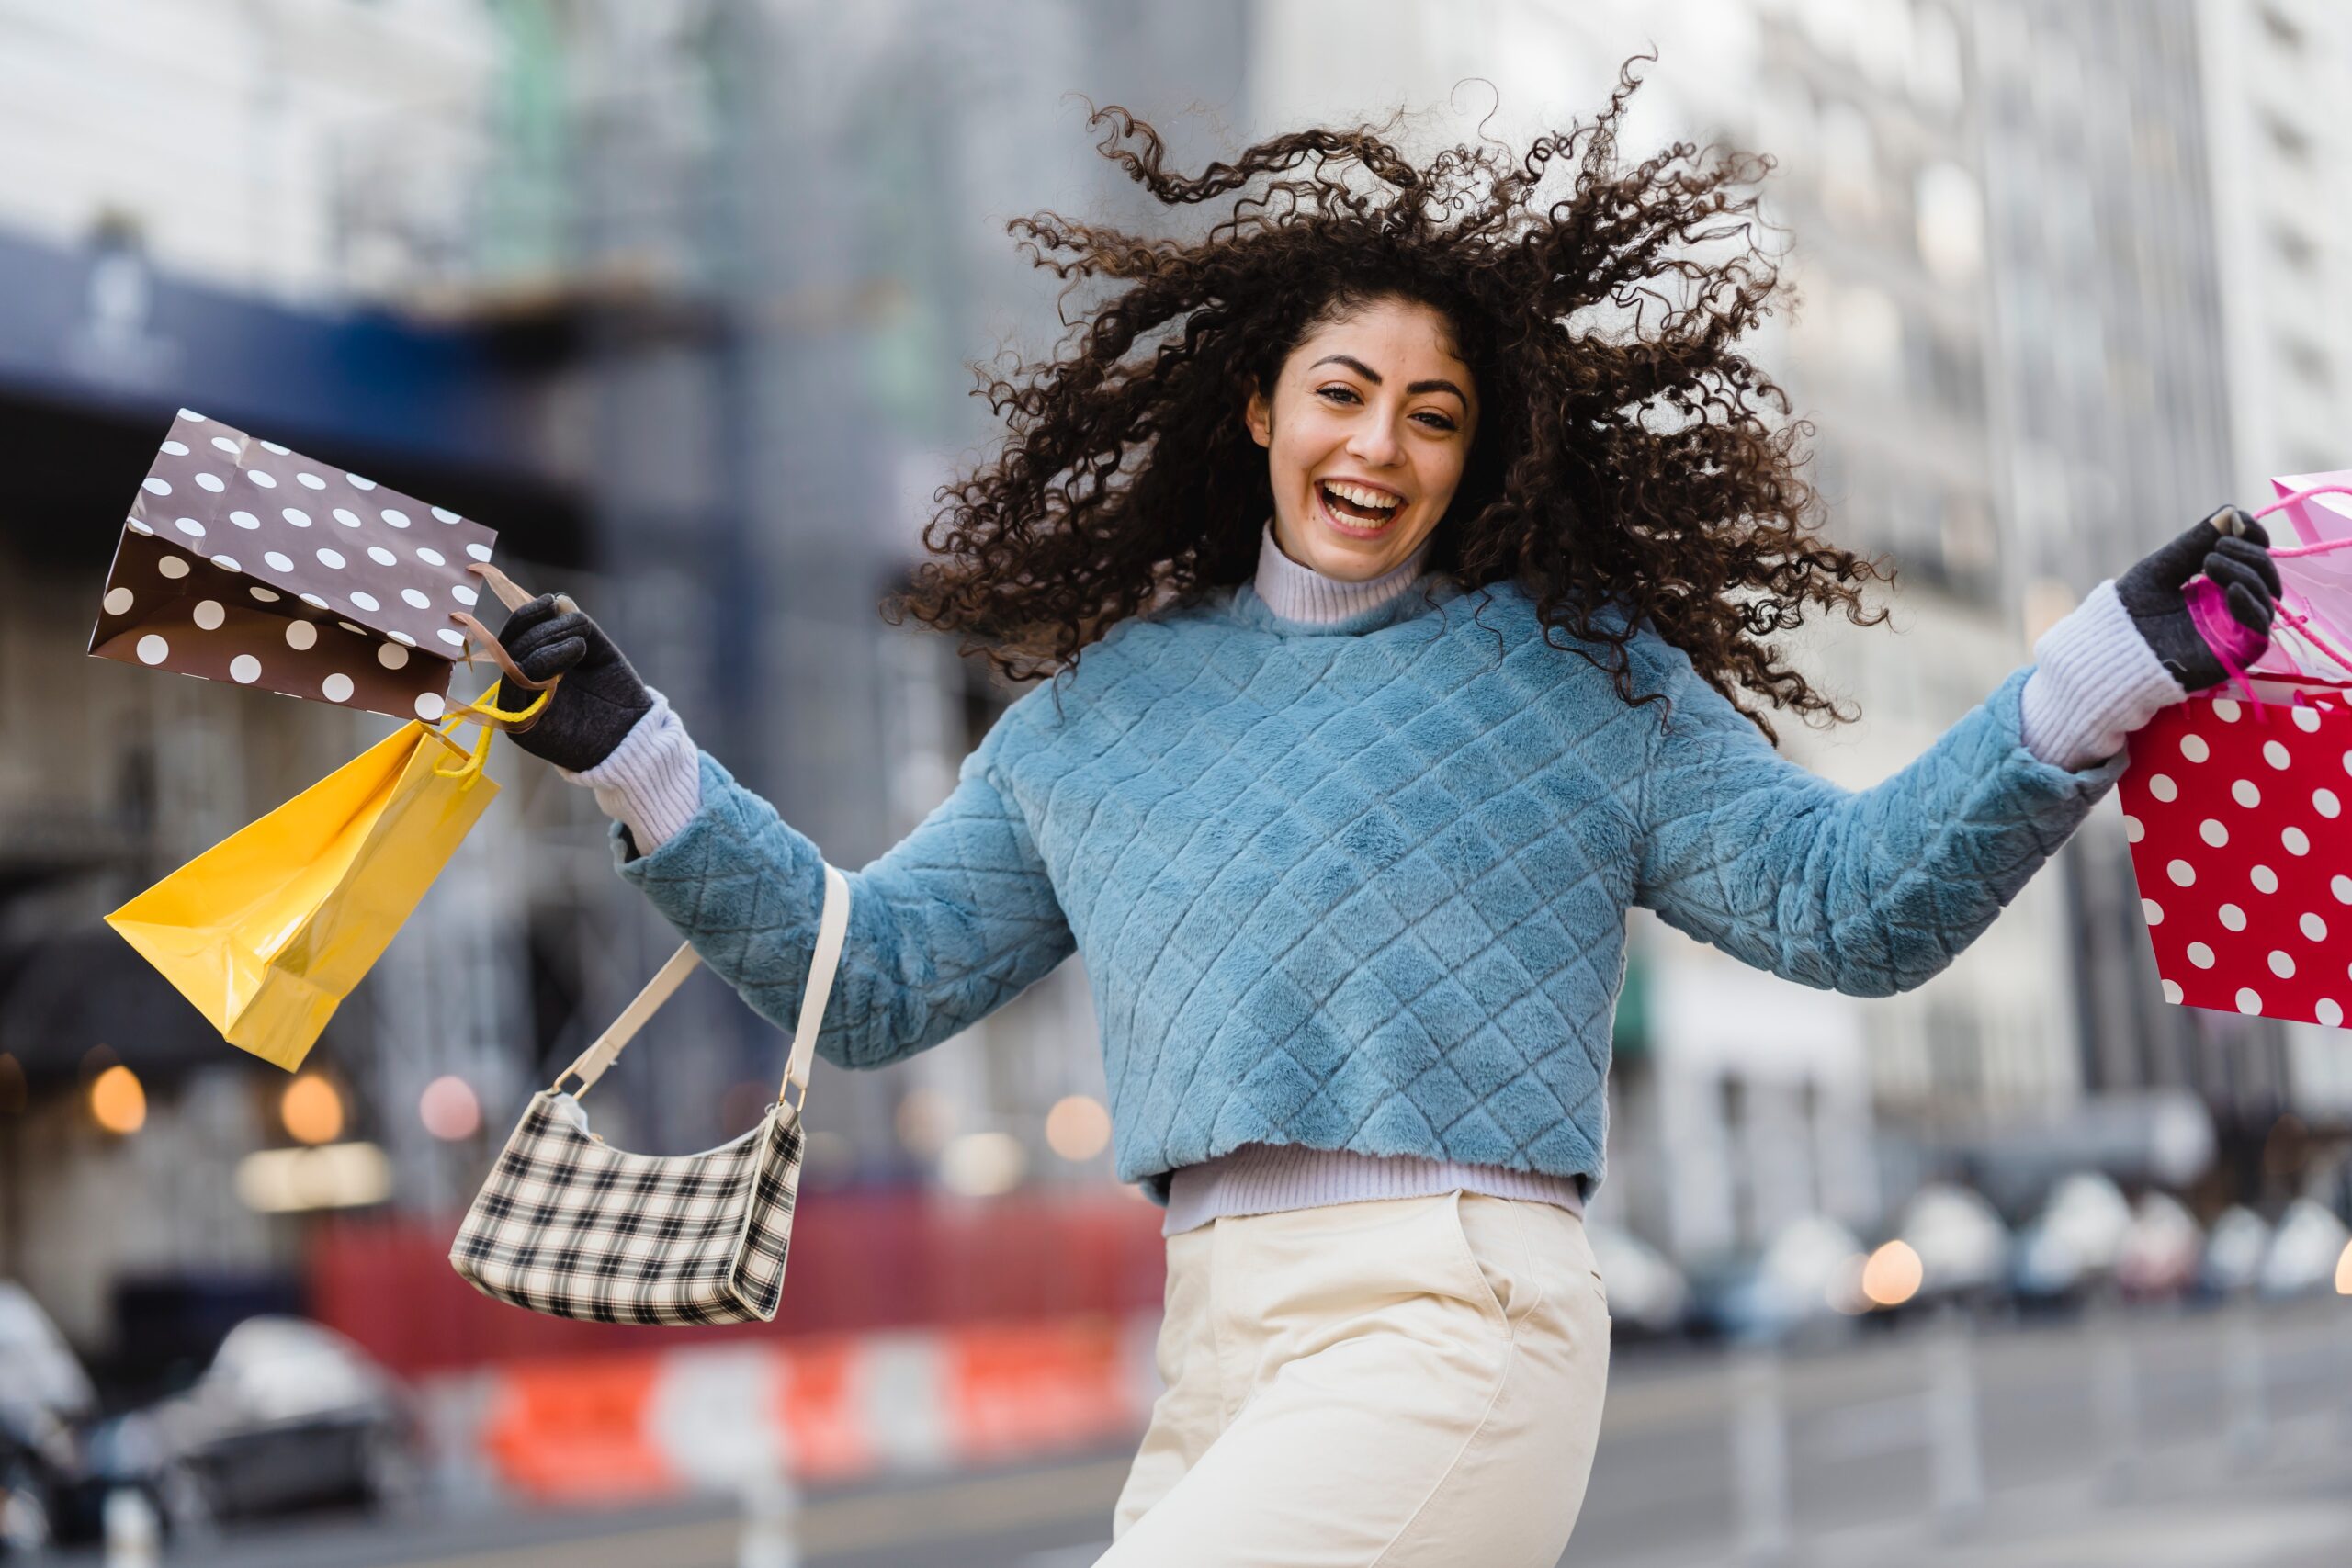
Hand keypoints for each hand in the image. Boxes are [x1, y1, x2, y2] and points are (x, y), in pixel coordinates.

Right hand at [491, 594, 654, 771]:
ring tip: (581, 642)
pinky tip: (576, 650)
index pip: (515, 638)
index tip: (550, 600)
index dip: (527, 616)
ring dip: (545, 643)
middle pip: (510, 648)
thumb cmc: (618, 696)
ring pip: (512, 665)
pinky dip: (543, 661)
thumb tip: (559, 600)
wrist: (635, 738)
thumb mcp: (601, 654)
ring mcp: (518, 709)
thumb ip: (579, 628)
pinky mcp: (522, 730)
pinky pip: (518, 689)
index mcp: (533, 669)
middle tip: (576, 623)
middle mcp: (521, 688)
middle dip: (541, 628)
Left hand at [2115, 505, 2282, 692]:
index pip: (2252, 556)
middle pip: (2264, 573)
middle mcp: (2230, 604)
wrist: (2110, 648)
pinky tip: (2232, 589)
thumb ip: (2195, 543)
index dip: (2254, 537)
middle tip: (2215, 548)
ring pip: (2266, 596)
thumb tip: (2234, 513)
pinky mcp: (2236, 652)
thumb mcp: (2162, 567)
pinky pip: (2260, 629)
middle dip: (2249, 553)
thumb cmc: (2130, 609)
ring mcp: (2235, 627)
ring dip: (2246, 572)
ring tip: (2209, 562)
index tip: (2242, 523)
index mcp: (2214, 582)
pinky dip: (2252, 604)